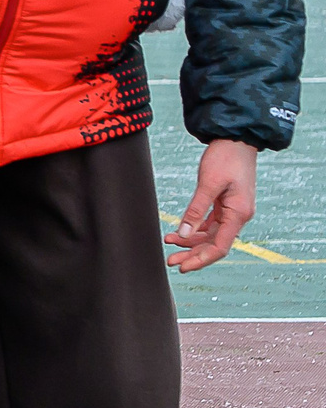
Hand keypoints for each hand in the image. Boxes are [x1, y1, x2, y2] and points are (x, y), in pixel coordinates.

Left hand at [167, 139, 258, 270]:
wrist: (236, 140)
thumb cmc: (225, 158)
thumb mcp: (208, 183)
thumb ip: (196, 209)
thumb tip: (183, 233)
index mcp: (238, 214)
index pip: (220, 247)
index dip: (201, 259)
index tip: (183, 267)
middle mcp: (238, 216)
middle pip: (214, 244)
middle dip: (192, 254)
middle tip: (170, 261)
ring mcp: (232, 211)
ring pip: (210, 235)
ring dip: (191, 242)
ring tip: (169, 243)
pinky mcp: (225, 204)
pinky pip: (210, 224)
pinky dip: (195, 229)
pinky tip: (178, 232)